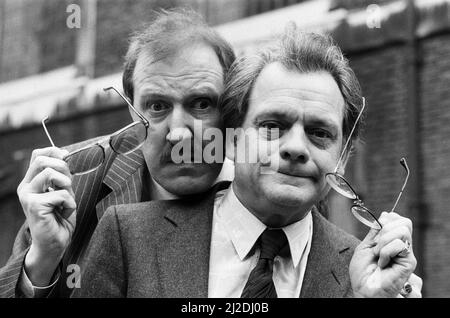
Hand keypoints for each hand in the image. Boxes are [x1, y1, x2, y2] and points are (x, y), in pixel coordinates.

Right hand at [17, 147, 76, 285]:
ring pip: (51, 174)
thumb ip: (61, 175)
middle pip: (42, 160)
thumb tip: (64, 154)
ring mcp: (27, 196)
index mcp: (31, 181)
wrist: (55, 243)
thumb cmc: (60, 218)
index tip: (66, 158)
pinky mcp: (34, 205)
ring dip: (66, 186)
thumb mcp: (63, 191)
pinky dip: (70, 203)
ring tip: (66, 200)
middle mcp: (25, 187)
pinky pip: (60, 194)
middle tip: (68, 184)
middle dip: (62, 168)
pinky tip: (64, 213)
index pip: (38, 155)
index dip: (54, 152)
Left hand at [349, 212, 418, 297]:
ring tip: (378, 255)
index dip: (387, 219)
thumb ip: (376, 231)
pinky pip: (399, 244)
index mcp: (392, 241)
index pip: (399, 219)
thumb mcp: (366, 246)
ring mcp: (407, 254)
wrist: (363, 289)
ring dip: (384, 241)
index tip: (376, 230)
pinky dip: (386, 251)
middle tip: (377, 245)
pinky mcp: (409, 262)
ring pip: (402, 230)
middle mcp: (402, 246)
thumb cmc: (363, 272)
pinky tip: (382, 263)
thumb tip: (385, 214)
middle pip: (405, 222)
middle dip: (385, 229)